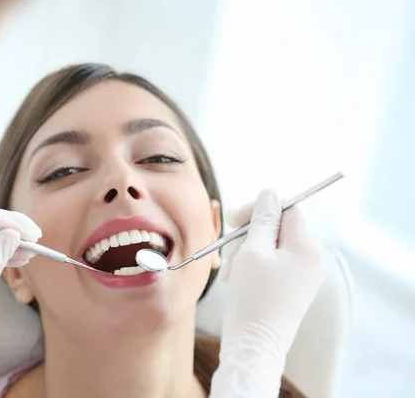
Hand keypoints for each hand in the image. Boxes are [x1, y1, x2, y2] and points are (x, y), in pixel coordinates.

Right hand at [210, 189, 325, 396]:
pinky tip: (239, 280)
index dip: (259, 210)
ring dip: (247, 252)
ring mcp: (302, 276)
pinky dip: (252, 266)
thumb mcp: (253, 252)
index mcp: (308, 248)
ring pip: (270, 246)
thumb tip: (270, 193)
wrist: (253, 348)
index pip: (287, 210)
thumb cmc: (252, 299)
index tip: (234, 219)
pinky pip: (271, 264)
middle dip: (250, 234)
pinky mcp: (290, 289)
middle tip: (230, 249)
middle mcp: (311, 261)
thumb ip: (262, 220)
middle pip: (278, 227)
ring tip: (234, 272)